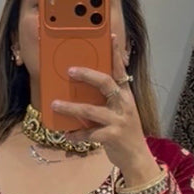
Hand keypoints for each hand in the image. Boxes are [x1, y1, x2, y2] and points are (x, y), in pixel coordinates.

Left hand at [52, 45, 161, 188]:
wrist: (138, 157)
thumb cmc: (125, 132)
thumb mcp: (121, 111)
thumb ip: (108, 100)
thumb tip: (83, 88)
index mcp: (126, 95)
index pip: (120, 70)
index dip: (115, 53)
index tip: (110, 36)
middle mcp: (124, 104)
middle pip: (105, 83)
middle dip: (87, 75)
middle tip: (70, 70)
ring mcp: (118, 121)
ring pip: (90, 110)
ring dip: (70, 107)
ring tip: (55, 104)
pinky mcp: (112, 137)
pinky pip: (89, 134)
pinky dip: (76, 134)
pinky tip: (66, 134)